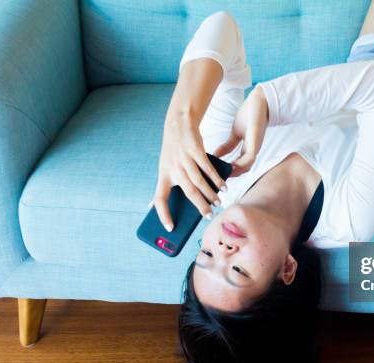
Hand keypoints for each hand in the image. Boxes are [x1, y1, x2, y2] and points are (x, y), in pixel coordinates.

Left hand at [149, 111, 225, 231]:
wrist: (178, 124)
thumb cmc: (173, 151)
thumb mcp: (164, 167)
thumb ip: (163, 186)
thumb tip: (151, 206)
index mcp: (164, 175)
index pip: (159, 199)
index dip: (163, 214)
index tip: (170, 228)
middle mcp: (173, 168)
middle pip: (187, 192)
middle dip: (199, 206)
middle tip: (208, 216)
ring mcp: (184, 159)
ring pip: (199, 181)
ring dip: (210, 194)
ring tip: (218, 203)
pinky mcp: (195, 150)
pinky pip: (207, 168)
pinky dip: (216, 179)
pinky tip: (222, 186)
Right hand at [213, 86, 268, 176]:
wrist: (260, 101)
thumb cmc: (250, 116)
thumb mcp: (235, 133)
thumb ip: (227, 145)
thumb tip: (215, 155)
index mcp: (248, 149)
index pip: (239, 166)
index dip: (229, 172)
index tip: (217, 175)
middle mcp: (253, 150)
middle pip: (243, 169)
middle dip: (231, 175)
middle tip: (218, 178)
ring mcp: (255, 145)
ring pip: (248, 166)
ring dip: (236, 171)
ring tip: (224, 174)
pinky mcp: (256, 138)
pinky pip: (250, 156)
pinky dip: (241, 162)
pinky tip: (231, 164)